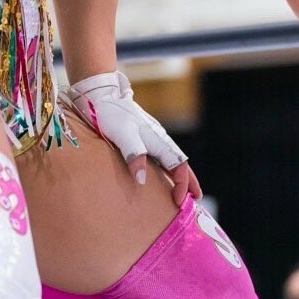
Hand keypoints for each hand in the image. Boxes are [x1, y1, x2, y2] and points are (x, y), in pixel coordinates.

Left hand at [69, 71, 202, 205]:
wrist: (102, 96)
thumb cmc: (112, 115)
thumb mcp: (122, 136)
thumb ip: (134, 156)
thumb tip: (142, 180)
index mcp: (158, 140)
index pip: (179, 166)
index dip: (182, 184)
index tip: (178, 202)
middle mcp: (159, 140)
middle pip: (180, 164)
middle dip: (189, 181)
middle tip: (196, 199)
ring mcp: (151, 138)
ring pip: (171, 160)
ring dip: (179, 176)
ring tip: (182, 191)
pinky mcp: (142, 138)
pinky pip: (160, 157)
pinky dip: (166, 169)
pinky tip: (161, 175)